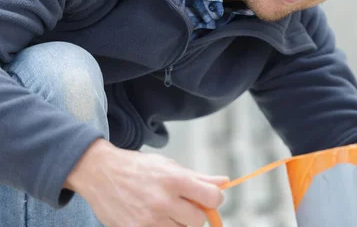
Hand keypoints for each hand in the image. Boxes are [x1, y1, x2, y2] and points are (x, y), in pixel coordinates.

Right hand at [65, 139, 227, 226]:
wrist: (100, 173)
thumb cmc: (138, 168)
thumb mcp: (169, 166)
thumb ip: (198, 177)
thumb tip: (225, 182)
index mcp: (175, 179)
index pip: (212, 198)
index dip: (214, 199)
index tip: (207, 198)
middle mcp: (163, 201)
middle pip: (198, 219)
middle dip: (195, 213)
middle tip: (183, 205)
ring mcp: (149, 219)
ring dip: (178, 223)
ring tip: (166, 210)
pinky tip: (155, 218)